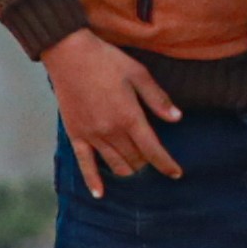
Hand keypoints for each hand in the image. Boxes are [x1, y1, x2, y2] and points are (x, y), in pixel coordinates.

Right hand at [45, 32, 184, 192]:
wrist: (69, 53)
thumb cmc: (106, 60)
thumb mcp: (139, 73)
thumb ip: (158, 99)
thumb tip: (177, 118)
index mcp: (130, 117)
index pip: (154, 151)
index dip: (167, 164)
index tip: (176, 173)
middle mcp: (111, 131)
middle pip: (136, 160)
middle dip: (148, 162)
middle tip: (152, 155)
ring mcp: (92, 136)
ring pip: (115, 165)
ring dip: (129, 169)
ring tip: (135, 165)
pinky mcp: (76, 135)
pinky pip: (84, 165)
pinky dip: (93, 181)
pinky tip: (100, 194)